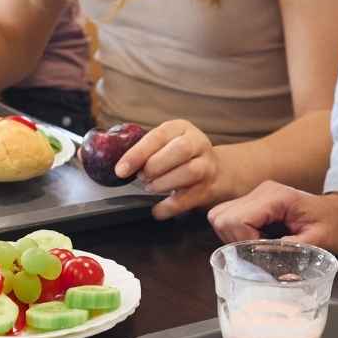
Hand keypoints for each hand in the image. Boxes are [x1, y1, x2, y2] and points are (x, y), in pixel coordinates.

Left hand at [114, 119, 240, 219]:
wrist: (216, 170)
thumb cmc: (180, 156)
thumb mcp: (166, 143)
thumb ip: (147, 149)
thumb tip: (121, 166)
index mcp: (181, 128)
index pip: (158, 136)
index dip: (138, 153)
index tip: (121, 170)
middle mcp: (198, 143)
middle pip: (180, 150)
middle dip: (155, 166)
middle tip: (142, 177)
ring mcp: (207, 166)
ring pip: (189, 171)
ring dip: (163, 183)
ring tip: (151, 187)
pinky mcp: (208, 188)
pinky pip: (189, 199)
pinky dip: (169, 207)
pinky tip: (157, 209)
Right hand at [209, 182, 337, 249]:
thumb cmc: (336, 223)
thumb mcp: (320, 242)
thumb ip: (295, 255)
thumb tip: (277, 275)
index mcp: (275, 198)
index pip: (237, 219)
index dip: (242, 242)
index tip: (260, 255)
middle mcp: (261, 192)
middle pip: (222, 216)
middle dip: (232, 241)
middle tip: (254, 254)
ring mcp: (256, 197)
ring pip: (221, 216)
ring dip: (232, 238)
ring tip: (256, 249)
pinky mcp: (255, 204)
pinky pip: (231, 219)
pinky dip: (237, 235)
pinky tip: (257, 244)